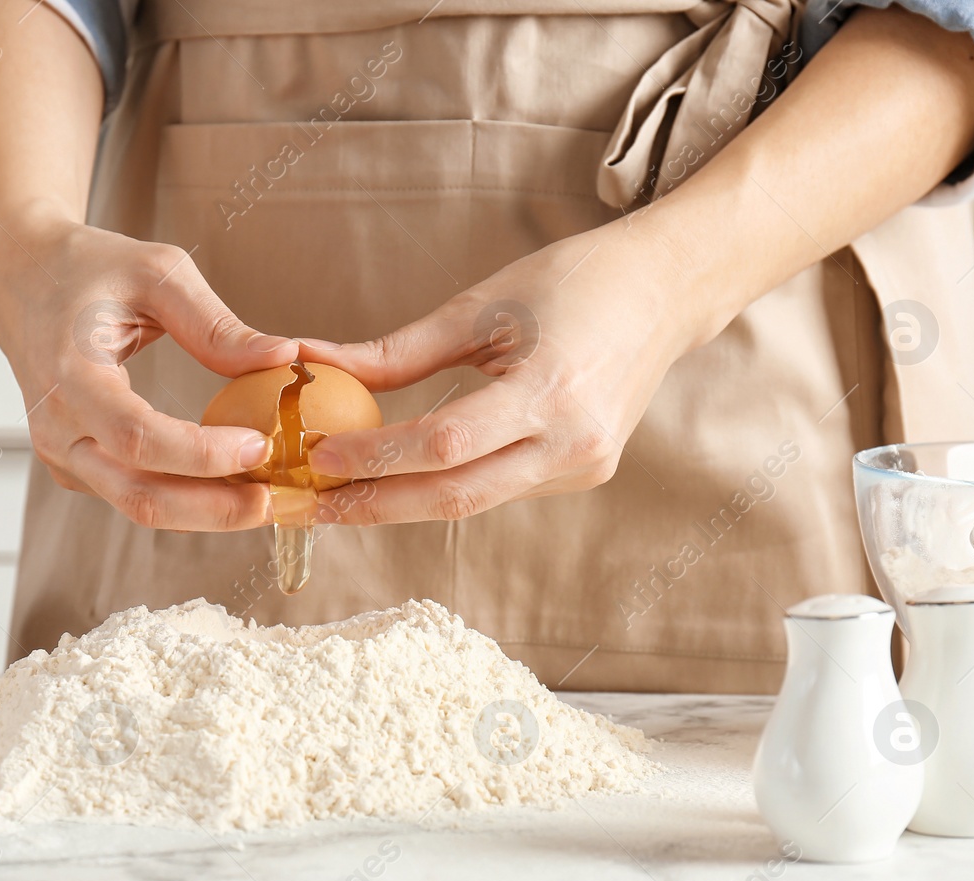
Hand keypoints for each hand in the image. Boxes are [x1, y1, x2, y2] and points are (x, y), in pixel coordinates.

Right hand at [0, 214, 297, 530]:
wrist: (24, 281)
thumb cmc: (90, 270)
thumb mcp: (157, 273)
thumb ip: (216, 324)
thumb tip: (284, 358)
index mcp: (70, 375)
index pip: (137, 437)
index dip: (203, 454)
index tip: (262, 446)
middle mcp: (58, 428)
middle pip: (140, 496)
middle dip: (216, 509)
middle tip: (279, 498)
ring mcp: (63, 454)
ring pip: (140, 507)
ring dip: (208, 512)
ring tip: (269, 496)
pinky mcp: (77, 467)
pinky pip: (134, 495)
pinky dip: (188, 500)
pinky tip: (233, 485)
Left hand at [303, 219, 721, 524]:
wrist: (664, 292)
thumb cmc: (572, 282)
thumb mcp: (481, 305)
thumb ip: (399, 352)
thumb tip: (314, 363)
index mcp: (550, 391)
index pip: (444, 443)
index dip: (375, 457)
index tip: (315, 456)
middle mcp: (573, 442)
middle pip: (456, 497)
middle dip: (374, 505)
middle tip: (309, 506)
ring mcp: (585, 466)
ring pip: (474, 502)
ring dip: (402, 503)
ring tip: (337, 496)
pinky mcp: (585, 474)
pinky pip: (500, 490)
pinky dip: (446, 486)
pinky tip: (399, 482)